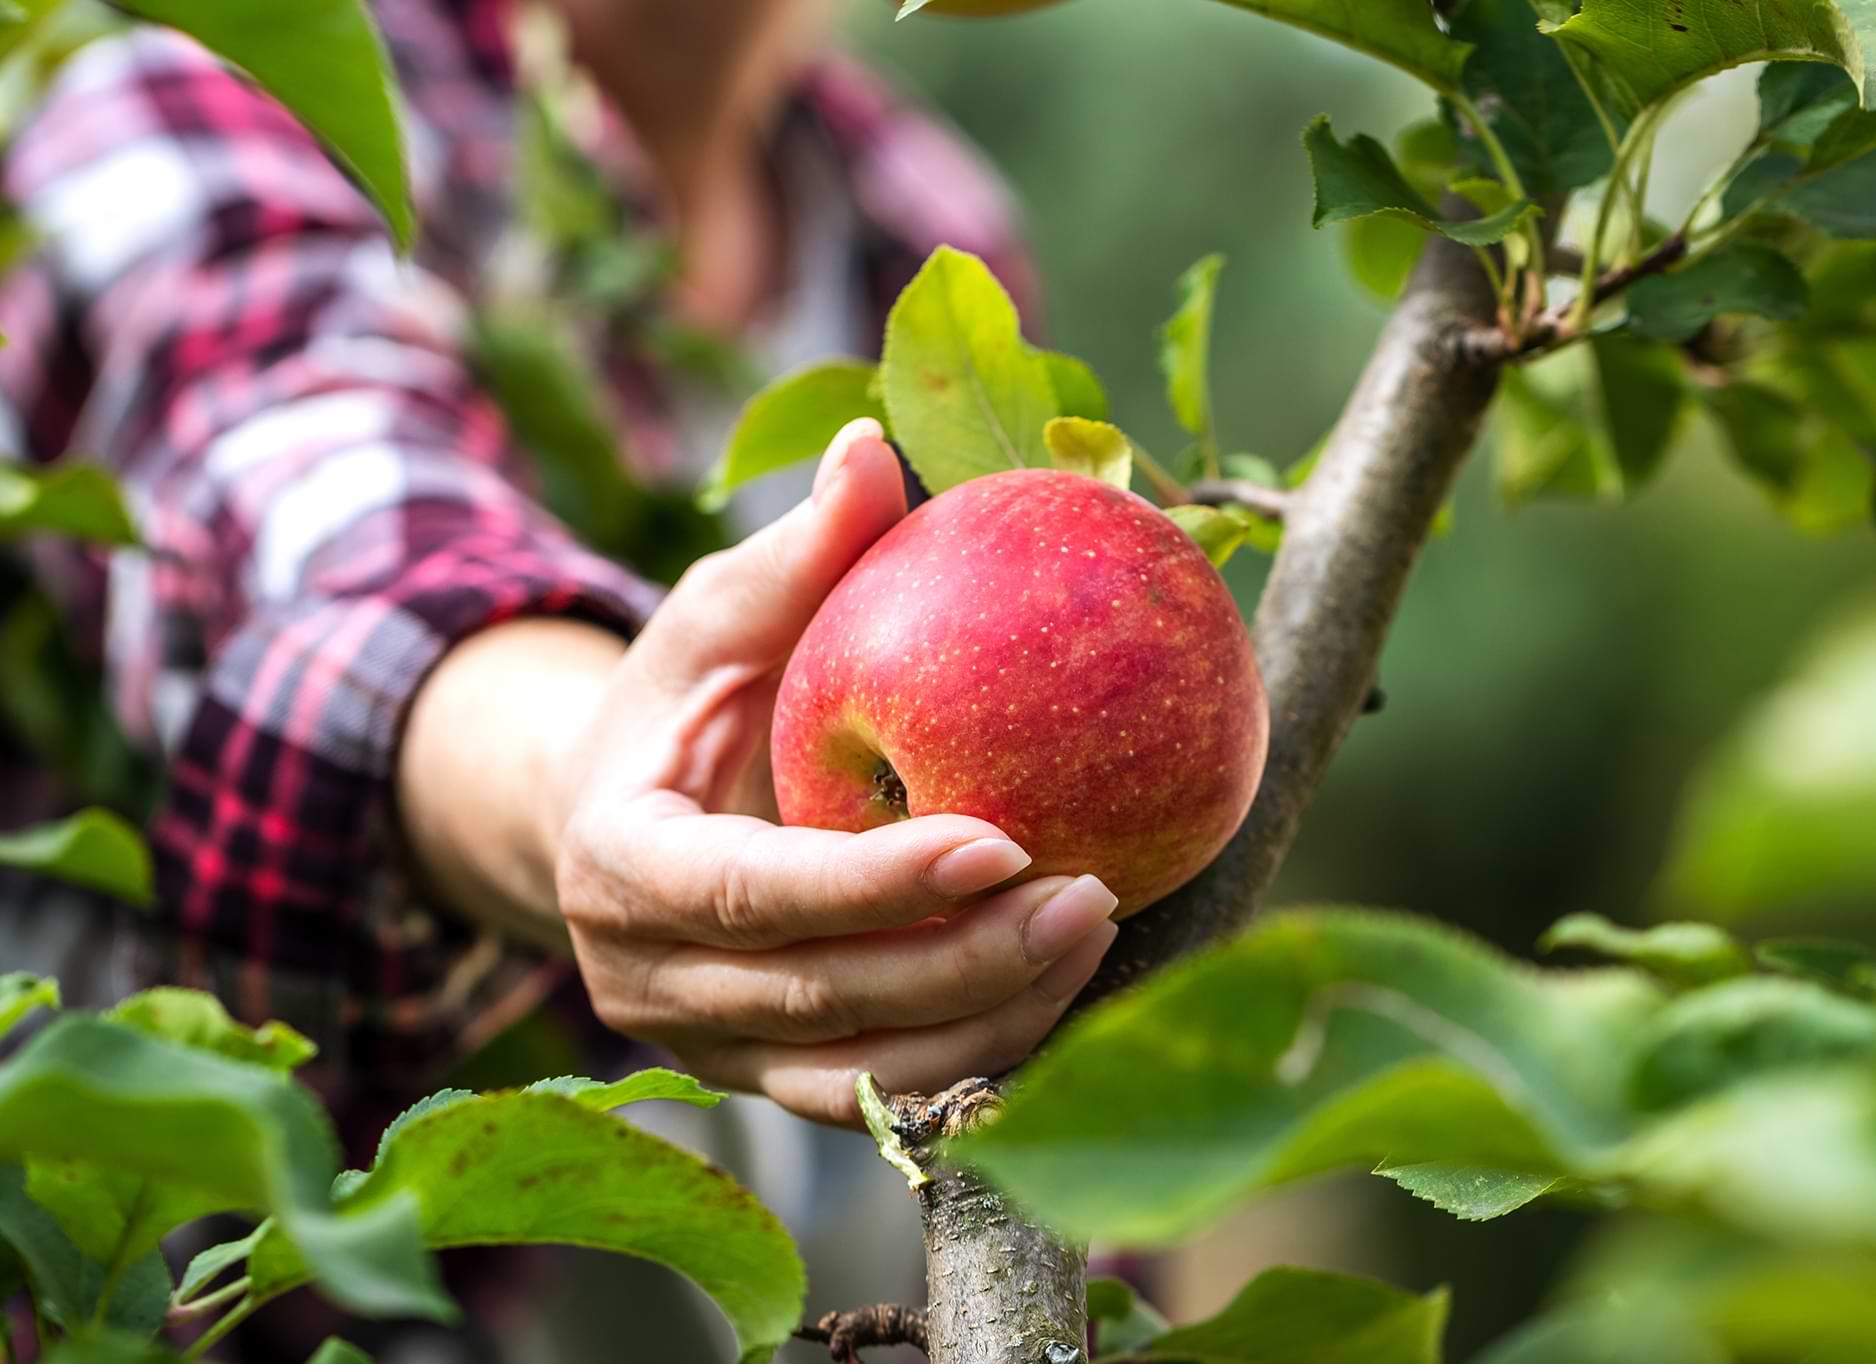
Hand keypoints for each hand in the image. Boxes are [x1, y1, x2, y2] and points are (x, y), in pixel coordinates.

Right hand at [549, 421, 1117, 1124]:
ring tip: (1100, 935)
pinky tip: (1067, 994)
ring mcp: (710, 1049)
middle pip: (823, 997)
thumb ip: (794, 555)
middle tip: (1095, 894)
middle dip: (966, 960)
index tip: (1001, 838)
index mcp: (619, 868)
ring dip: (992, 1019)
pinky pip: (883, 1093)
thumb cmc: (679, 703)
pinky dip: (977, 1056)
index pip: (745, 894)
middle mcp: (649, 983)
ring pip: (864, 1073)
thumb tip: (876, 448)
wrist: (615, 827)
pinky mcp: (770, 1079)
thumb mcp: (716, 620)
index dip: (871, 882)